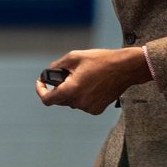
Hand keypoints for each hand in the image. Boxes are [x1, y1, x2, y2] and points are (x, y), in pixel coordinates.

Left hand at [36, 48, 151, 114]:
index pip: (47, 99)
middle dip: (59, 87)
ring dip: (72, 91)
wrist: (125, 68)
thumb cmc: (101, 60)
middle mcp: (79, 102)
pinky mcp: (97, 110)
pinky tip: (92, 84)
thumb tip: (49, 72)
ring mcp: (89, 108)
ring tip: (84, 77)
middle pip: (60, 99)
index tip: (42, 83)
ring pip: (72, 101)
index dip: (40, 90)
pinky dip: (82, 96)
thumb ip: (57, 65)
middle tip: (68, 74)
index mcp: (71, 90)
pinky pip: (83, 104)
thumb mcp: (75, 57)